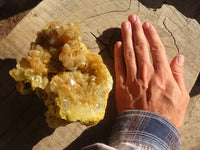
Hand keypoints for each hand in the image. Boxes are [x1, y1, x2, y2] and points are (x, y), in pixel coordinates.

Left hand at [114, 14, 189, 128]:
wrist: (149, 130)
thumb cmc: (167, 115)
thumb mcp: (181, 96)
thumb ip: (178, 75)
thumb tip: (178, 57)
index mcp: (162, 75)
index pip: (156, 49)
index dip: (151, 35)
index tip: (147, 25)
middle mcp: (146, 73)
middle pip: (141, 47)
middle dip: (137, 31)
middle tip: (133, 18)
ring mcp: (132, 79)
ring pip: (129, 53)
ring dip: (127, 37)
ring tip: (124, 25)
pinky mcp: (121, 86)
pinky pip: (119, 67)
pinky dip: (118, 55)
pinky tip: (117, 44)